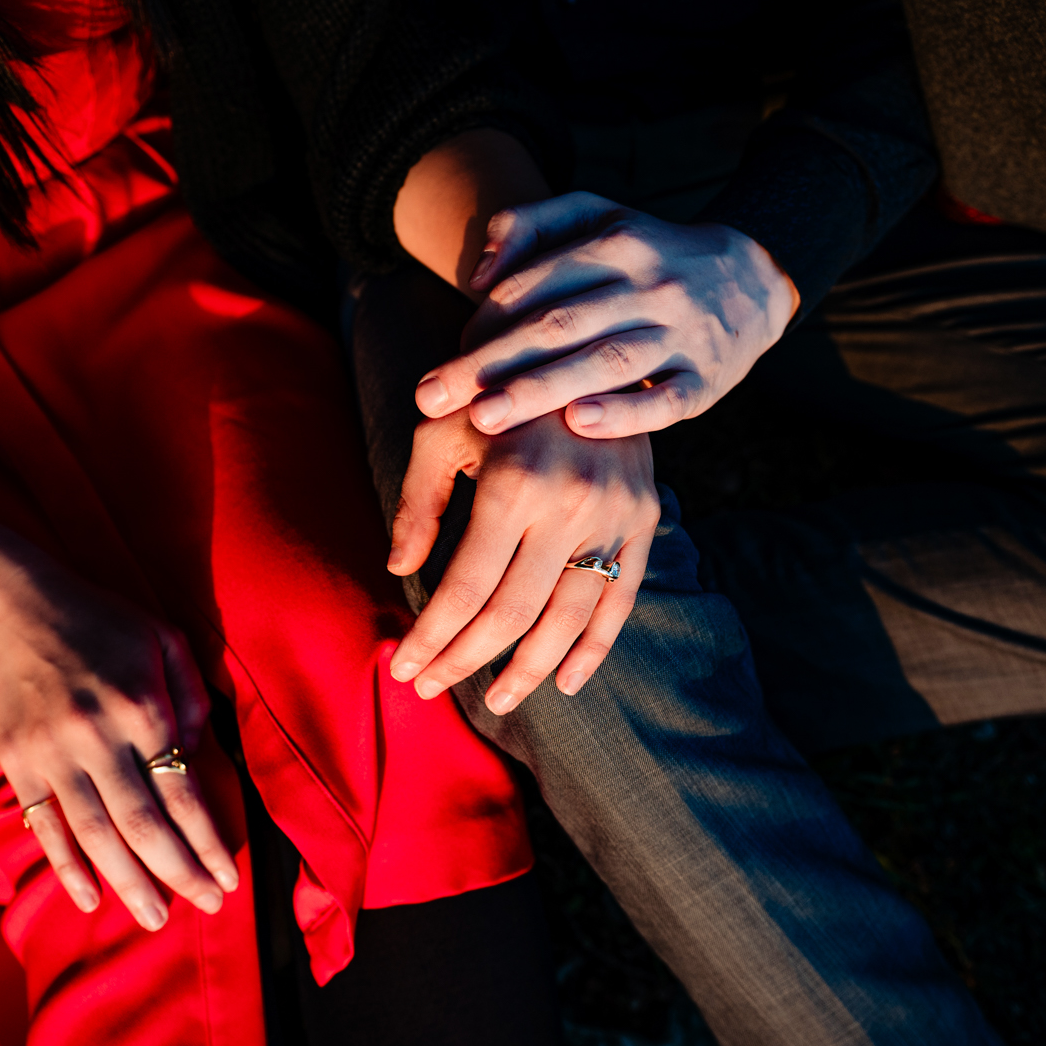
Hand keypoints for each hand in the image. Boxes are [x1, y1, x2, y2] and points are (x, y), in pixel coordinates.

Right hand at [0, 561, 241, 927]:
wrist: (14, 604)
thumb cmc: (102, 621)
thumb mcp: (164, 639)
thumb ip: (192, 697)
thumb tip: (199, 757)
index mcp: (143, 708)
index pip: (183, 795)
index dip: (208, 845)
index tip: (229, 879)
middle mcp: (99, 737)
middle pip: (143, 827)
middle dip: (179, 875)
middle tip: (204, 907)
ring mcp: (53, 755)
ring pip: (96, 837)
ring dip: (129, 885)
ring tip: (156, 917)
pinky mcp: (19, 763)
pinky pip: (46, 827)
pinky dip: (68, 868)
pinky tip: (91, 898)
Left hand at [386, 409, 658, 713]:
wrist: (581, 344)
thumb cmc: (493, 391)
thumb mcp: (439, 429)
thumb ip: (419, 503)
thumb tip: (399, 568)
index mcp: (512, 482)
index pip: (465, 589)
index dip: (432, 637)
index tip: (404, 669)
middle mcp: (569, 503)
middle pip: (512, 613)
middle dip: (465, 660)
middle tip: (433, 689)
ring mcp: (615, 513)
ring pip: (569, 618)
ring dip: (528, 670)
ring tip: (496, 701)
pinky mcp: (646, 516)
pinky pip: (621, 598)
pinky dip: (595, 647)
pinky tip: (565, 682)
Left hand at [411, 192, 799, 437]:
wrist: (754, 274)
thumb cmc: (650, 252)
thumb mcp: (598, 216)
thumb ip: (531, 224)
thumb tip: (479, 274)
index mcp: (615, 243)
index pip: (536, 286)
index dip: (483, 325)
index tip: (441, 364)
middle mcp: (649, 285)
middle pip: (559, 325)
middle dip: (492, 364)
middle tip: (433, 397)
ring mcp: (683, 333)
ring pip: (606, 361)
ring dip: (543, 391)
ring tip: (485, 419)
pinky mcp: (708, 379)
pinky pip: (666, 398)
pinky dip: (626, 413)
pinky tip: (581, 425)